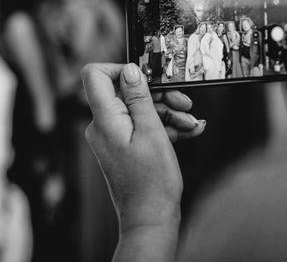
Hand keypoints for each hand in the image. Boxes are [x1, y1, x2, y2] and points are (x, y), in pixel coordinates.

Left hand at [81, 62, 203, 257]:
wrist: (151, 217)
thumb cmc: (152, 180)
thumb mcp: (151, 131)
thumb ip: (139, 97)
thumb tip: (130, 69)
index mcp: (105, 119)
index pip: (95, 75)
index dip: (121, 69)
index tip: (148, 77)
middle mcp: (103, 125)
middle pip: (125, 92)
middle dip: (158, 95)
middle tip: (183, 103)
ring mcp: (112, 136)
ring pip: (139, 109)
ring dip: (168, 113)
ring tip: (191, 123)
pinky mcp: (122, 145)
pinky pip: (141, 125)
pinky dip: (164, 126)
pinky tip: (187, 131)